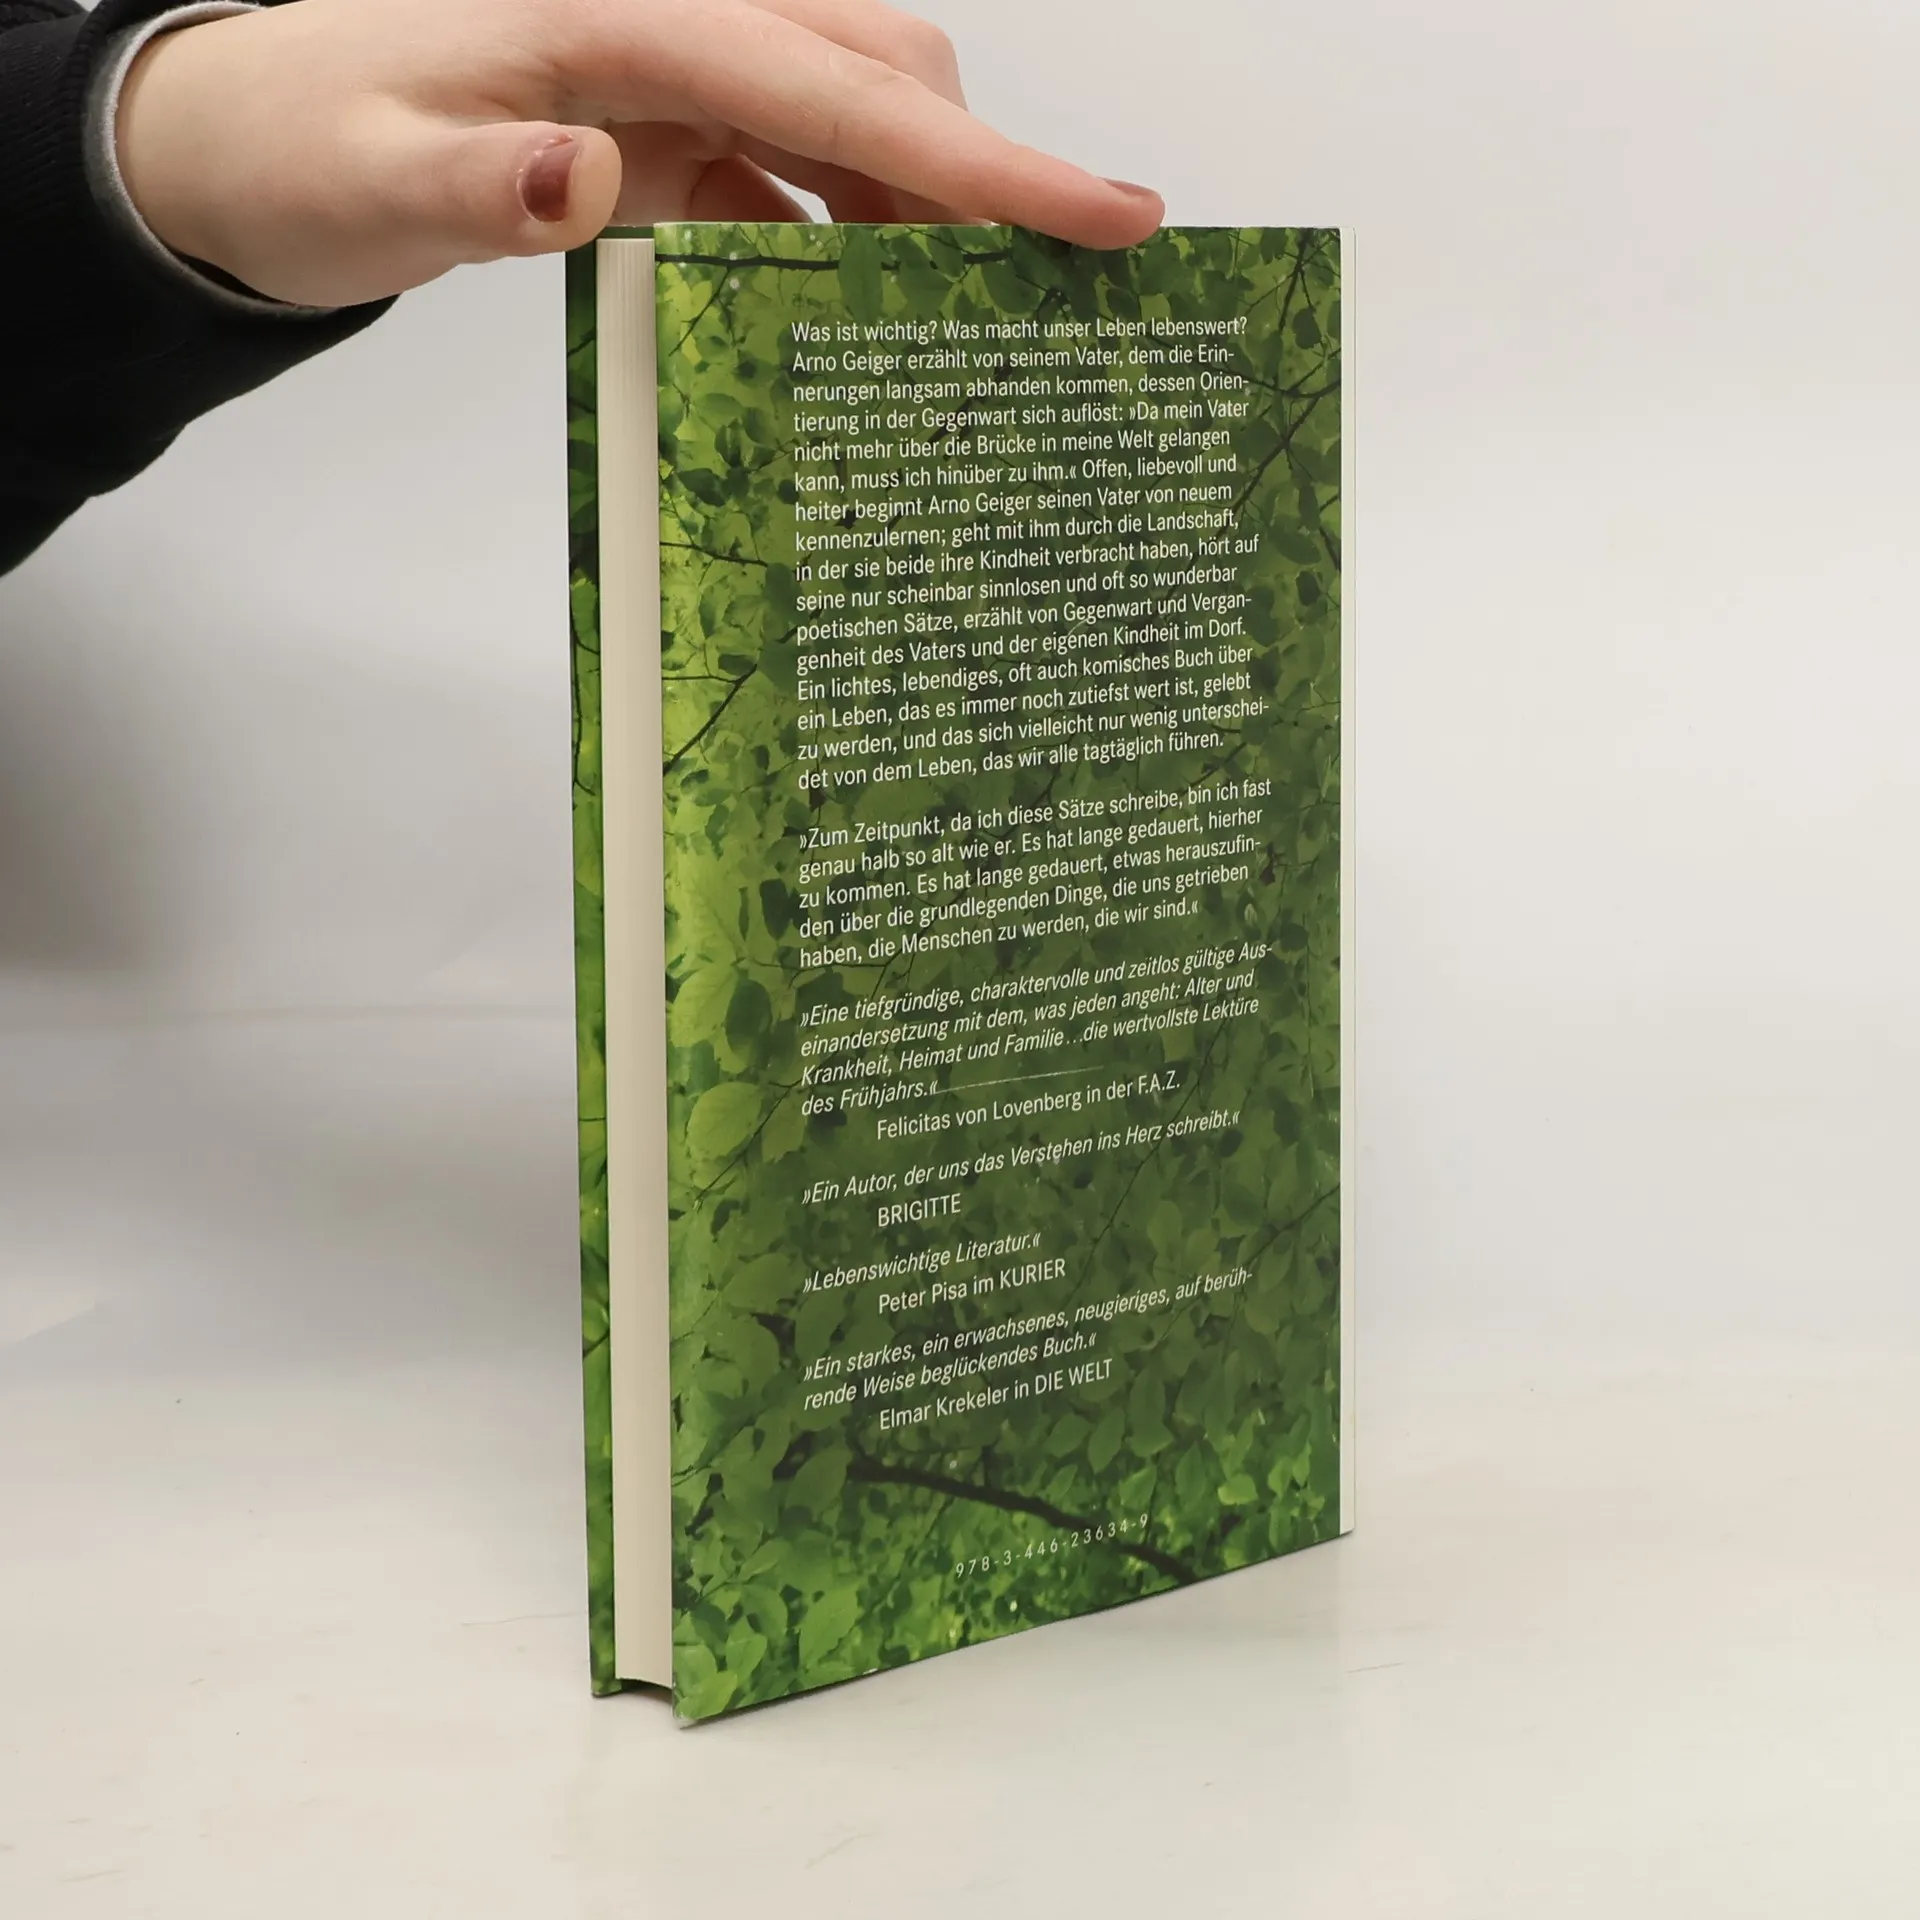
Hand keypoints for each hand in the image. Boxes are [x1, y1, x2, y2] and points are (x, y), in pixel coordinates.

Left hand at [115, 0, 1163, 306]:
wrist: (249, 136)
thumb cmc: (302, 148)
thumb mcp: (369, 182)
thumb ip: (476, 187)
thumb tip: (583, 177)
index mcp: (629, 20)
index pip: (842, 87)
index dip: (984, 158)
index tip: (1107, 213)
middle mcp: (676, 29)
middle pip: (880, 76)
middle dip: (975, 182)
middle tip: (1040, 307)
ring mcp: (677, 80)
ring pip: (853, 124)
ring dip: (916, 219)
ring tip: (963, 332)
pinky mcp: (666, 132)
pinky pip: (797, 174)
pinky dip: (848, 239)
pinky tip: (861, 317)